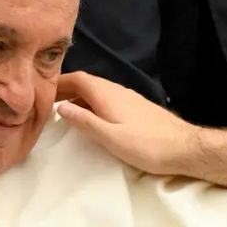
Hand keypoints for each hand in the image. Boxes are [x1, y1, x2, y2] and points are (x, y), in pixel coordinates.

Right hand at [54, 71, 205, 176]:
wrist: (184, 148)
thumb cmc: (148, 145)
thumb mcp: (111, 137)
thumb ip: (86, 122)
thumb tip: (62, 108)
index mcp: (107, 94)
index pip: (77, 78)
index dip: (58, 82)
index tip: (41, 90)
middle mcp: (117, 91)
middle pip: (86, 83)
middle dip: (66, 89)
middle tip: (47, 101)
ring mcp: (128, 98)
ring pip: (97, 91)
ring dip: (79, 96)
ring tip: (64, 110)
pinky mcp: (136, 108)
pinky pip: (107, 99)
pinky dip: (92, 103)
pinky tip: (91, 118)